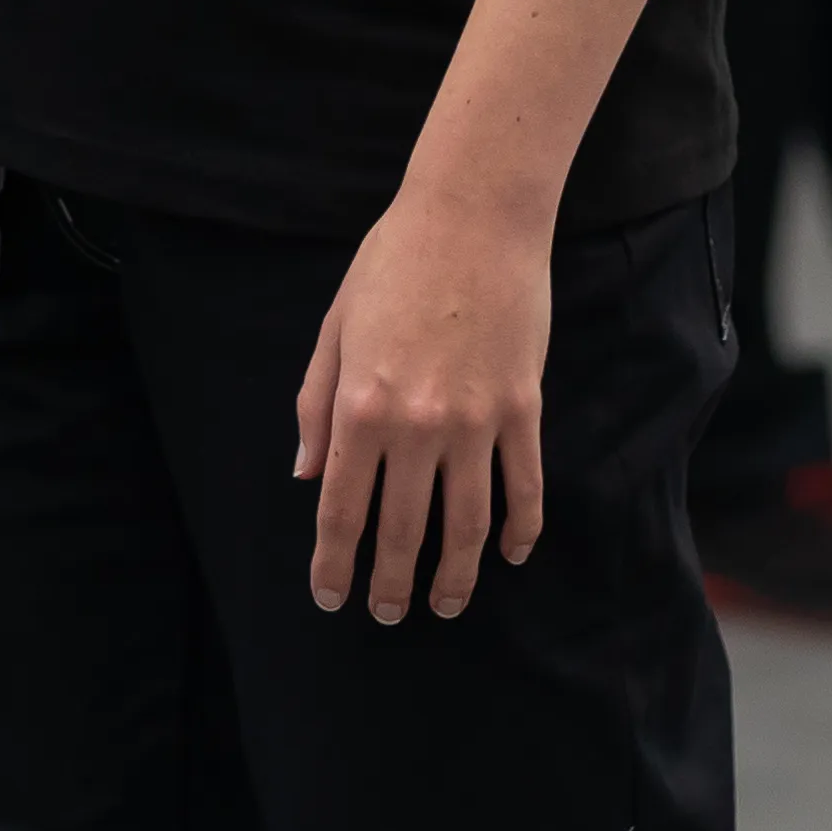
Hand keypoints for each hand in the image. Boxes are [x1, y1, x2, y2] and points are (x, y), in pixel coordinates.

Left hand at [294, 189, 549, 622]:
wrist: (473, 216)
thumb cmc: (393, 262)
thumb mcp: (334, 328)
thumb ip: (317, 406)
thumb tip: (308, 476)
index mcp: (359, 406)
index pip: (341, 509)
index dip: (334, 563)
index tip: (330, 598)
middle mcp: (415, 426)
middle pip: (402, 530)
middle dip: (390, 583)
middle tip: (387, 614)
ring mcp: (475, 421)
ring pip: (466, 524)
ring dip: (455, 575)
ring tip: (447, 604)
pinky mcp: (521, 408)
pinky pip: (523, 486)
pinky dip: (519, 529)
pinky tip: (509, 554)